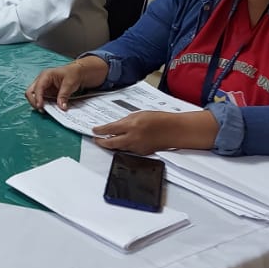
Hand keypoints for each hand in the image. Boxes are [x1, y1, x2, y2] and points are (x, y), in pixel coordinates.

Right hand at [25, 62, 87, 110]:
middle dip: (33, 101)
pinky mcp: (45, 93)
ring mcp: (42, 87)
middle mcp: (41, 81)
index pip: (37, 87)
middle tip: (41, 110)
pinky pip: (40, 100)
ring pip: (33, 97)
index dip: (37, 98)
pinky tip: (48, 109)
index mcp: (45, 75)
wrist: (77, 73)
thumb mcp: (70, 84)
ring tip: (45, 111)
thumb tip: (61, 107)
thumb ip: (64, 95)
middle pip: (30, 92)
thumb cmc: (73, 74)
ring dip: (37, 104)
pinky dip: (42, 105)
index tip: (40, 106)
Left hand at [92, 110, 218, 154]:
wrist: (174, 130)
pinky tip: (121, 143)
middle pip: (111, 143)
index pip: (109, 129)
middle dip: (101, 142)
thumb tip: (115, 126)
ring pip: (119, 147)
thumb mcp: (139, 114)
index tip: (94, 130)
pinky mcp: (142, 152)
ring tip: (105, 141)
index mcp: (131, 125)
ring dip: (111, 144)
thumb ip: (126, 121)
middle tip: (96, 140)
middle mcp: (132, 137)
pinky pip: (128, 150)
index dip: (100, 130)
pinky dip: (122, 147)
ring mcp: (137, 146)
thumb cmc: (159, 119)